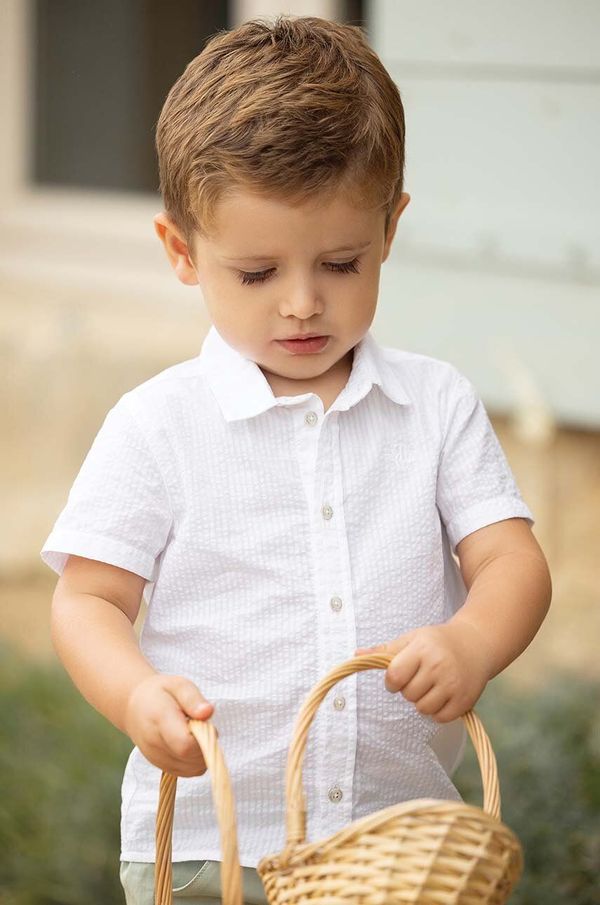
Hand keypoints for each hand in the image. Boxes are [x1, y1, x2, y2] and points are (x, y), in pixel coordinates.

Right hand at [123, 674, 215, 776]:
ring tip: (194, 734)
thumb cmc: (161, 693)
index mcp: (160, 720)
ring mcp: (156, 758)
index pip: (185, 744)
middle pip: (190, 758)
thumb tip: (208, 713)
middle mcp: (155, 743)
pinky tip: (190, 744)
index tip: (205, 723)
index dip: (203, 738)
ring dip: (202, 754)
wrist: (134, 707)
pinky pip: (187, 772)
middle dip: (205, 745)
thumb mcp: (178, 685)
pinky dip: (195, 761)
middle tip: (201, 726)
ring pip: (192, 769)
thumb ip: (193, 699)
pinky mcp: (161, 767)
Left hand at [354, 621, 492, 722]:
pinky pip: (440, 718)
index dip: (391, 681)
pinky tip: (442, 696)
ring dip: (422, 702)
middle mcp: (438, 666)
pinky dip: (437, 712)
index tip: (397, 677)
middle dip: (409, 689)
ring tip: (431, 686)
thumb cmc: (437, 641)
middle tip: (420, 677)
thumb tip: (356, 655)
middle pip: (408, 695)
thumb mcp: (412, 638)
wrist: (477, 644)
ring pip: (423, 709)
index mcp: (422, 649)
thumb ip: (385, 650)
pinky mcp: (465, 700)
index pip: (394, 676)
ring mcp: (453, 684)